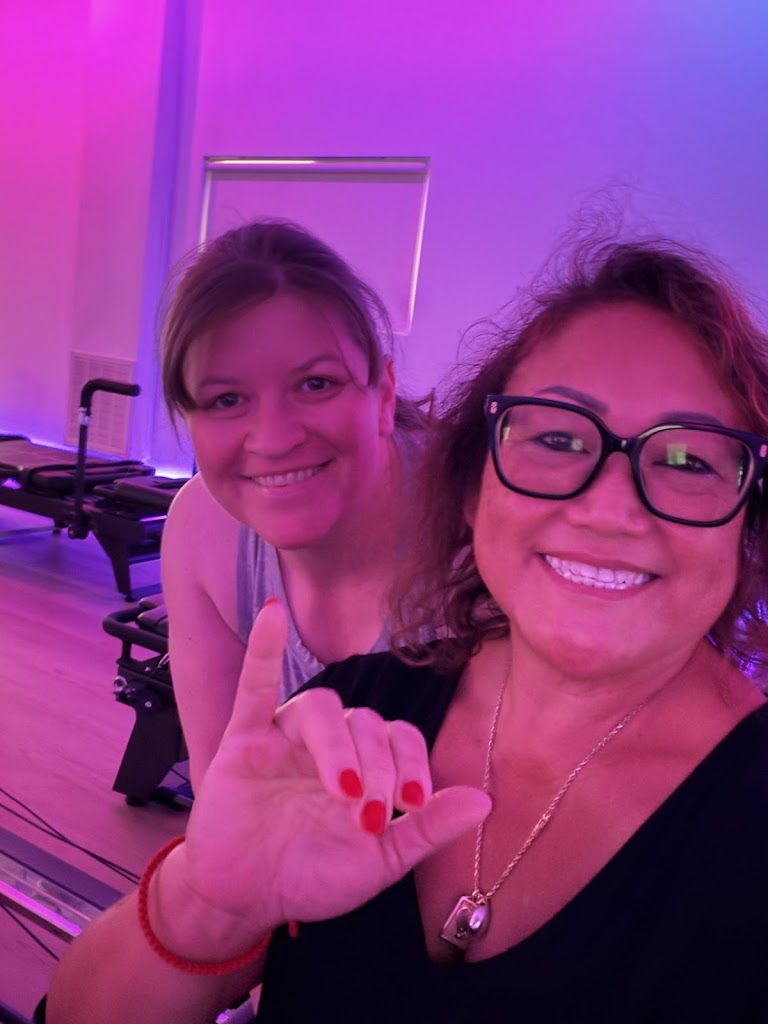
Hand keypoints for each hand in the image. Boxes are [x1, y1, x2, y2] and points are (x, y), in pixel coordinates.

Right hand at [179, 599, 490, 932]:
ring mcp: (287, 737)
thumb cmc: (314, 875)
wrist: (248, 899)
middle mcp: (331, 742)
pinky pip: (255, 686)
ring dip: (338, 745)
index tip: (414, 804)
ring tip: (344, 789)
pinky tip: (272, 615)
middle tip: (371, 816)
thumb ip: (429, 829)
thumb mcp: (381, 862)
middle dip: (377, 769)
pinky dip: (264, 650)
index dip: (413, 765)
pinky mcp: (244, 739)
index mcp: (366, 764)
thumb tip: (487, 800)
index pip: (401, 738)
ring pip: (321, 709)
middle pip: (364, 723)